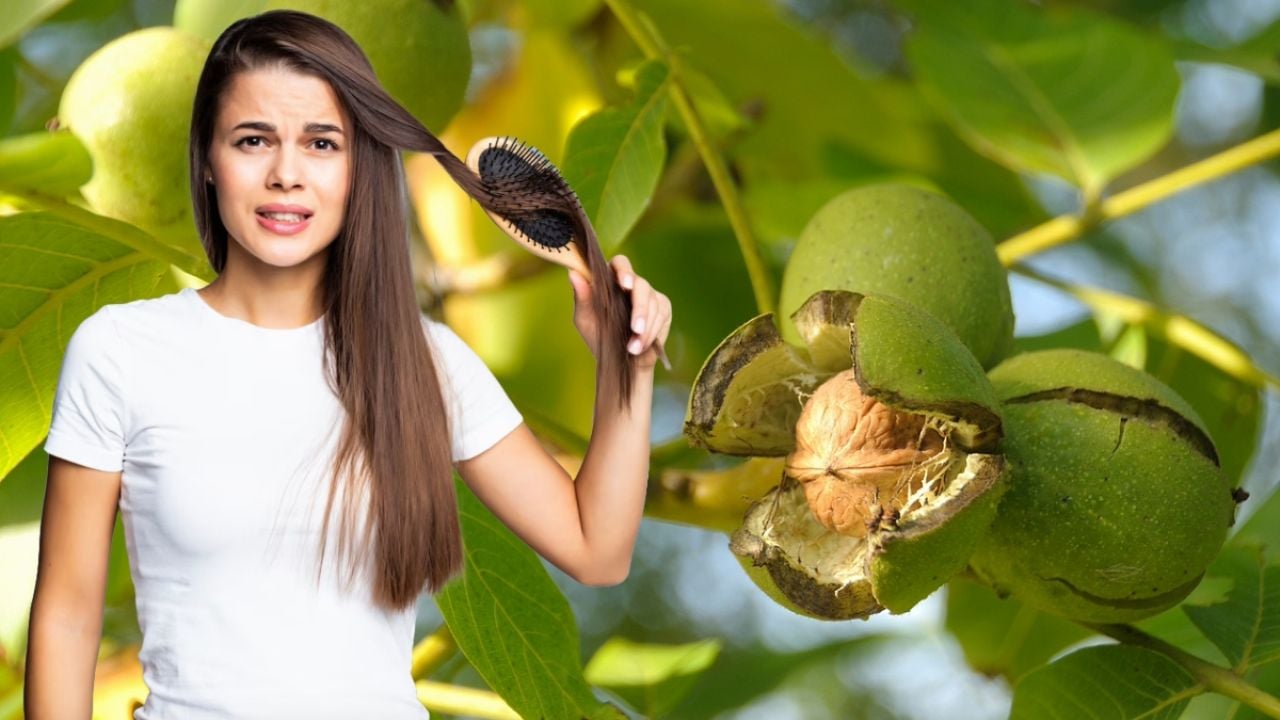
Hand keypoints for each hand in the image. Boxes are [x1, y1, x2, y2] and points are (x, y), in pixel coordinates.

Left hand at [569, 255, 671, 370]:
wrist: (618, 361)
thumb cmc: (598, 336)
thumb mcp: (585, 319)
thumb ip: (581, 297)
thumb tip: (573, 273)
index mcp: (612, 280)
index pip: (621, 263)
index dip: (625, 270)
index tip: (625, 284)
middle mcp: (632, 284)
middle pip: (641, 285)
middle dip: (640, 309)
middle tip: (635, 329)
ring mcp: (650, 294)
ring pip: (653, 302)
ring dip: (645, 328)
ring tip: (633, 348)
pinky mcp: (663, 306)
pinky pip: (661, 314)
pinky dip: (652, 332)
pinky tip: (641, 345)